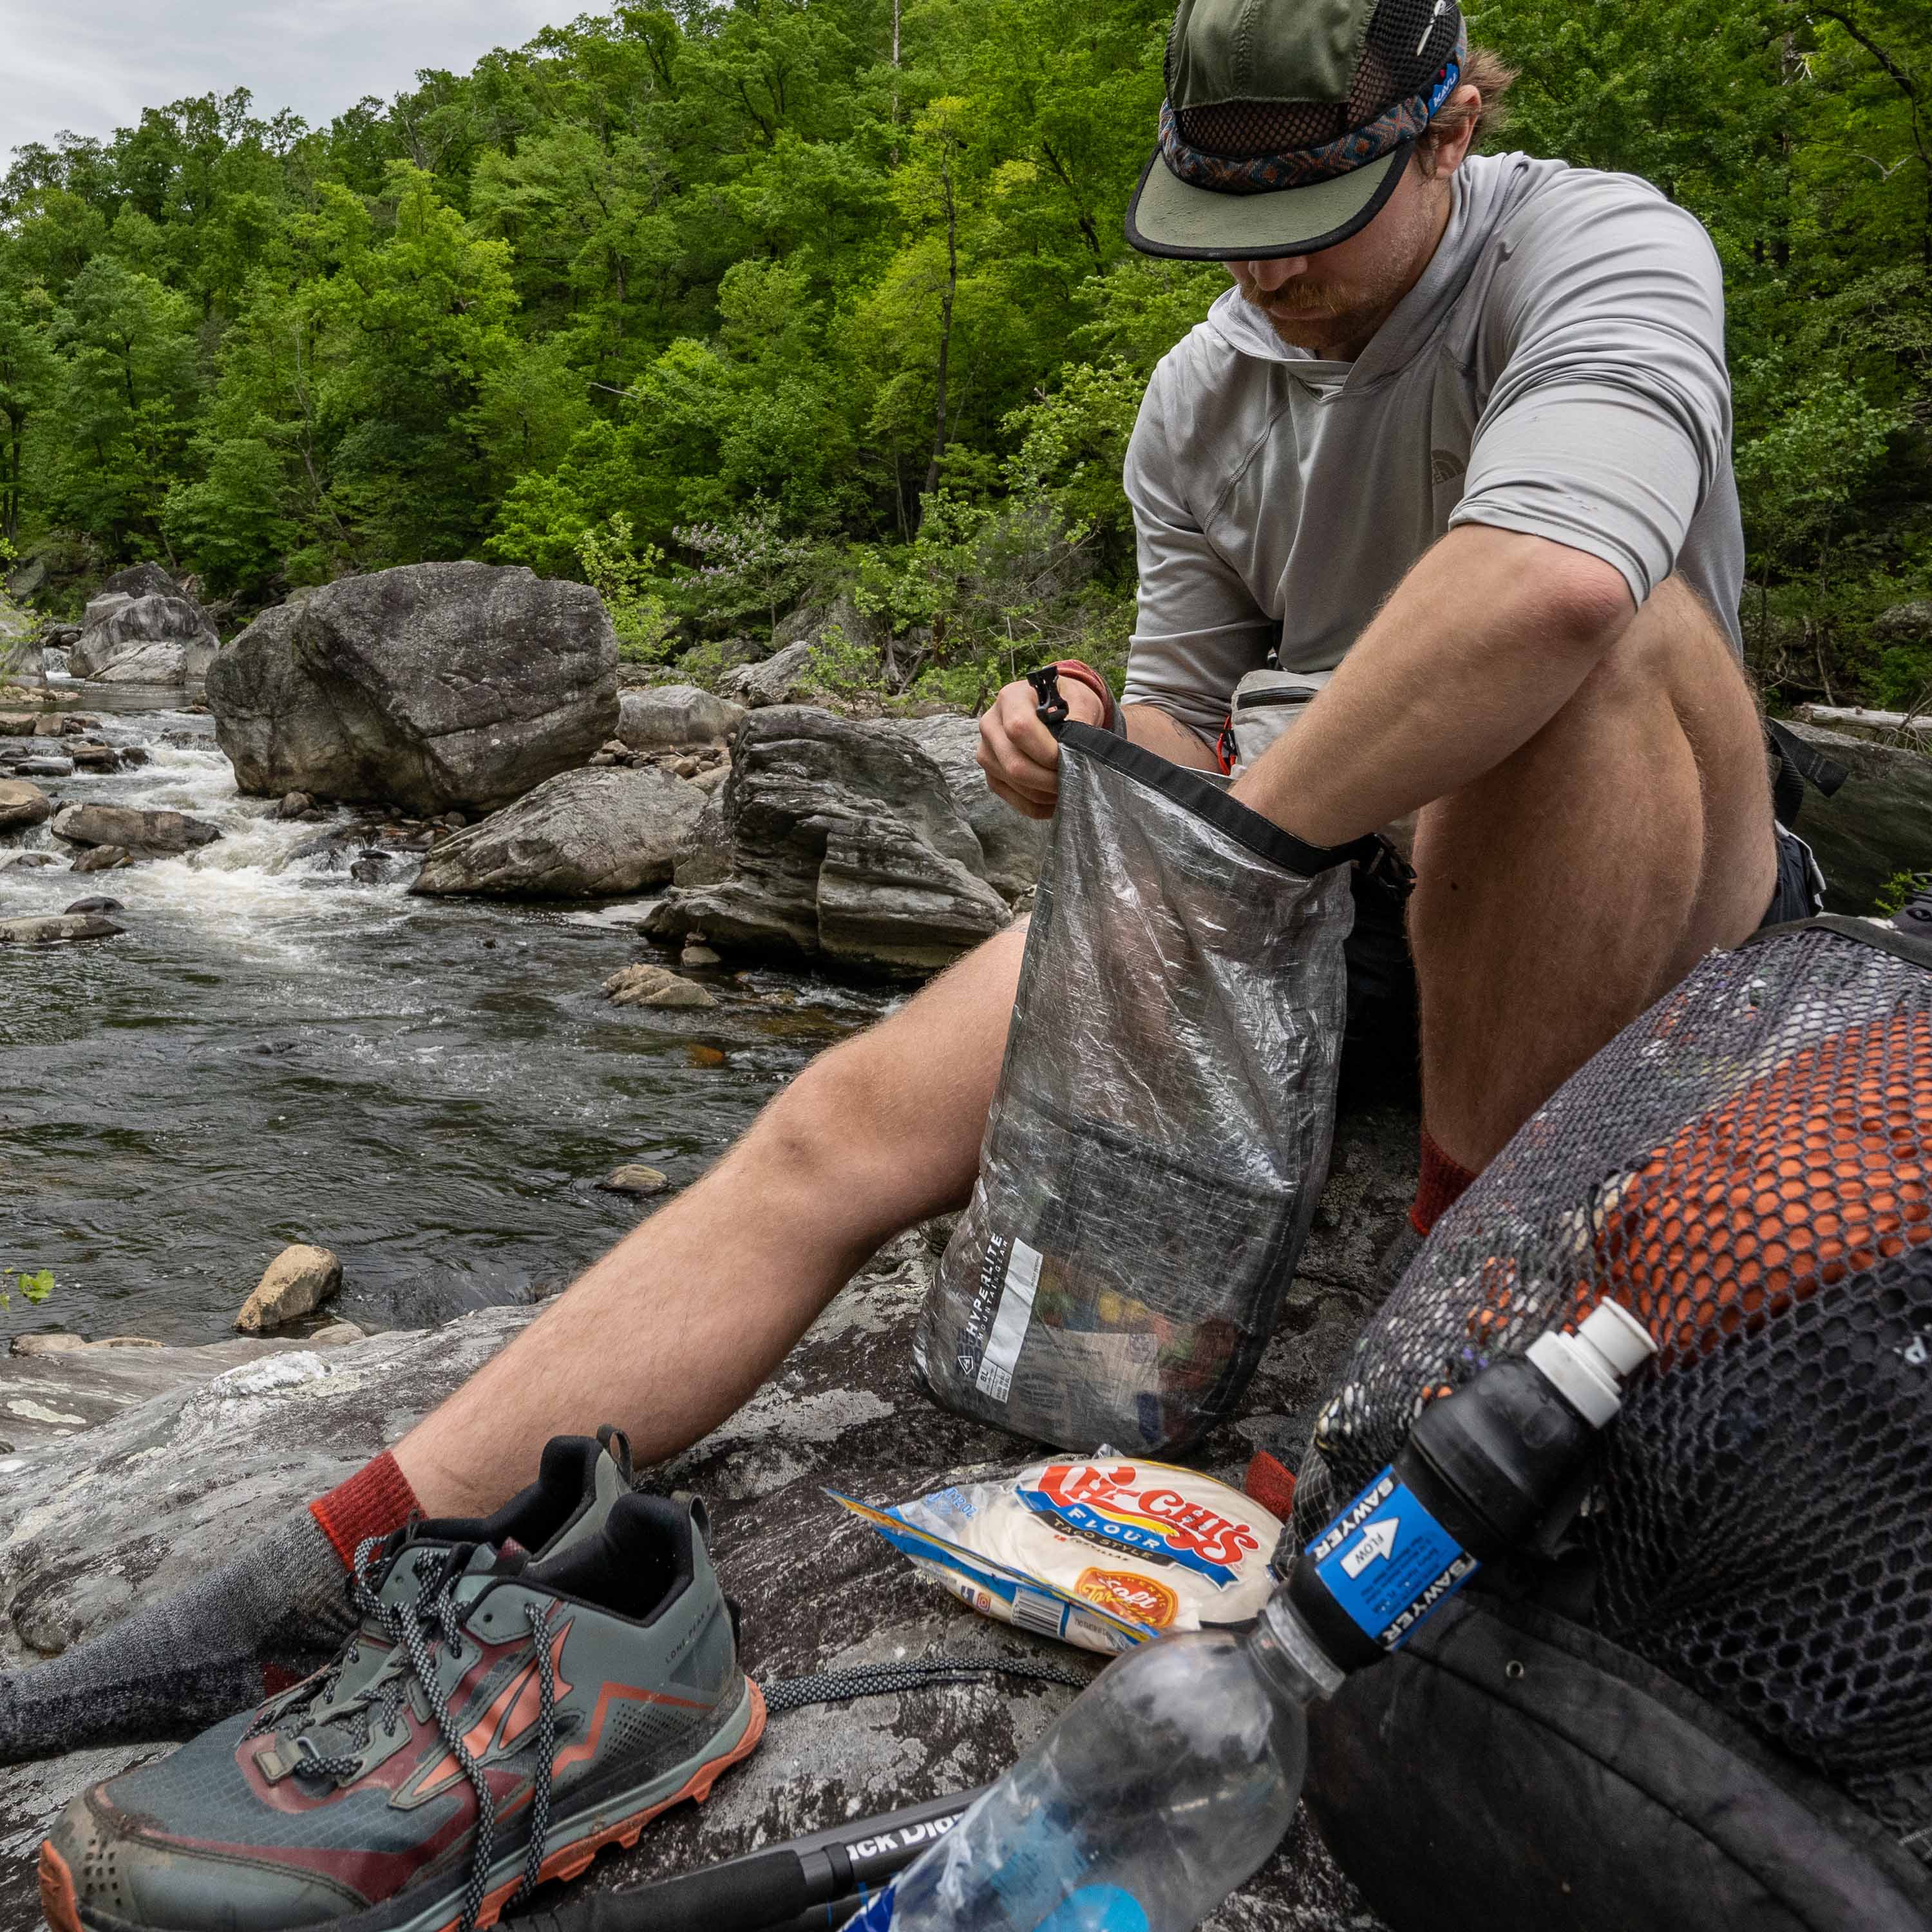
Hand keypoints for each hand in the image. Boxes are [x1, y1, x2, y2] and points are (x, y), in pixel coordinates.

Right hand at [976, 676, 1107, 818]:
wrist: (1054, 709)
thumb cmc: (1067, 703)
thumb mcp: (1079, 701)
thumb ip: (1078, 725)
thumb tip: (1077, 756)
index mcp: (1010, 698)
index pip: (1019, 729)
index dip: (1047, 752)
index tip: (1070, 758)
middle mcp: (990, 724)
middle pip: (1014, 764)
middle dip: (1049, 779)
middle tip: (1074, 781)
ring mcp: (987, 752)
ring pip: (1015, 784)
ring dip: (1046, 794)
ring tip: (1069, 789)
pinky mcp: (992, 774)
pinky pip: (1014, 799)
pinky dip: (1039, 806)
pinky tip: (1056, 799)